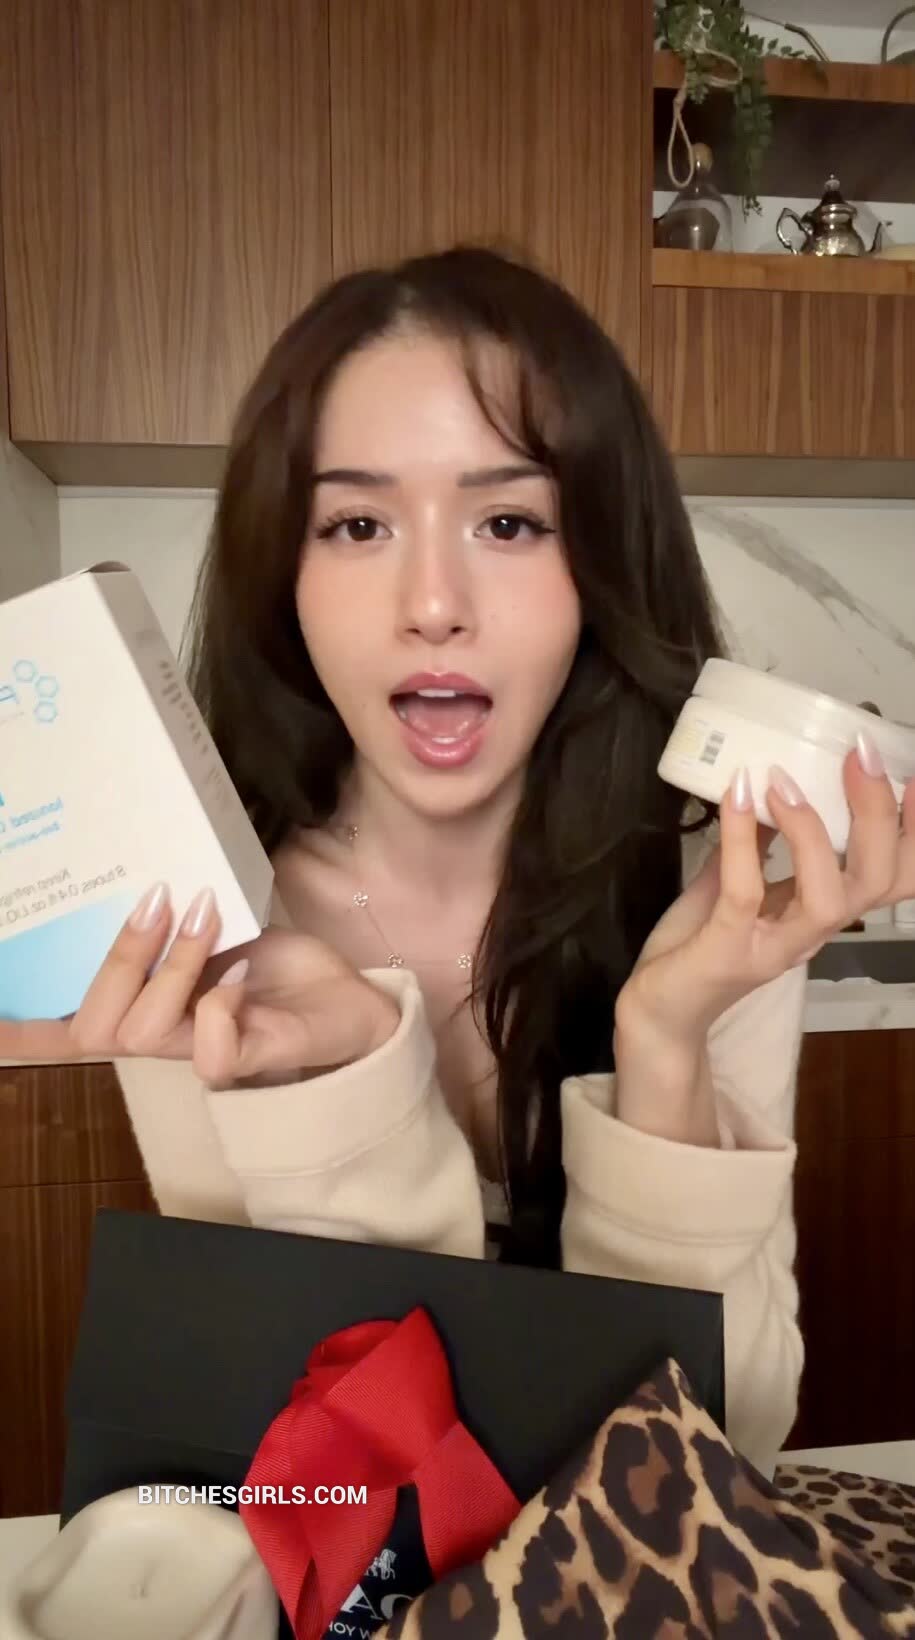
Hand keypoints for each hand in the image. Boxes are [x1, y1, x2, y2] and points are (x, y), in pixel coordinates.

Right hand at [0, 884, 399, 1086]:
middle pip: (94, 1028)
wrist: (351, 1000)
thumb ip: (169, 918)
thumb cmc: (270, 965)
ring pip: (145, 1032)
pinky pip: (211, 1055)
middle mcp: (164, 1040)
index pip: (65, 1031)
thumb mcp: (212, 929)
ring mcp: (204, 1053)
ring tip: (204, 913)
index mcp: (143, 1008)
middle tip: (158, 897)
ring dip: (173, 964)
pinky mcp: (253, 1060)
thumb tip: (136, 874)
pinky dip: (218, 1008)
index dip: (21, 1032)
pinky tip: (239, 978)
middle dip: (117, 957)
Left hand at [613, 744, 914, 1140]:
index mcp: (824, 909)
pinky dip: (741, 839)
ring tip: (784, 780)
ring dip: (813, 831)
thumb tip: (771, 781)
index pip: (895, 877)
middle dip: (878, 814)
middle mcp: (813, 931)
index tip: (911, 775)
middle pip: (877, 881)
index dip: (913, 832)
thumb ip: (758, 841)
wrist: (659, 1011)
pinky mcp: (729, 952)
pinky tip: (737, 797)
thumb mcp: (739, 881)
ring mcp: (775, 946)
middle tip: (861, 755)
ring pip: (829, 898)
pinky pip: (744, 893)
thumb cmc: (702, 944)